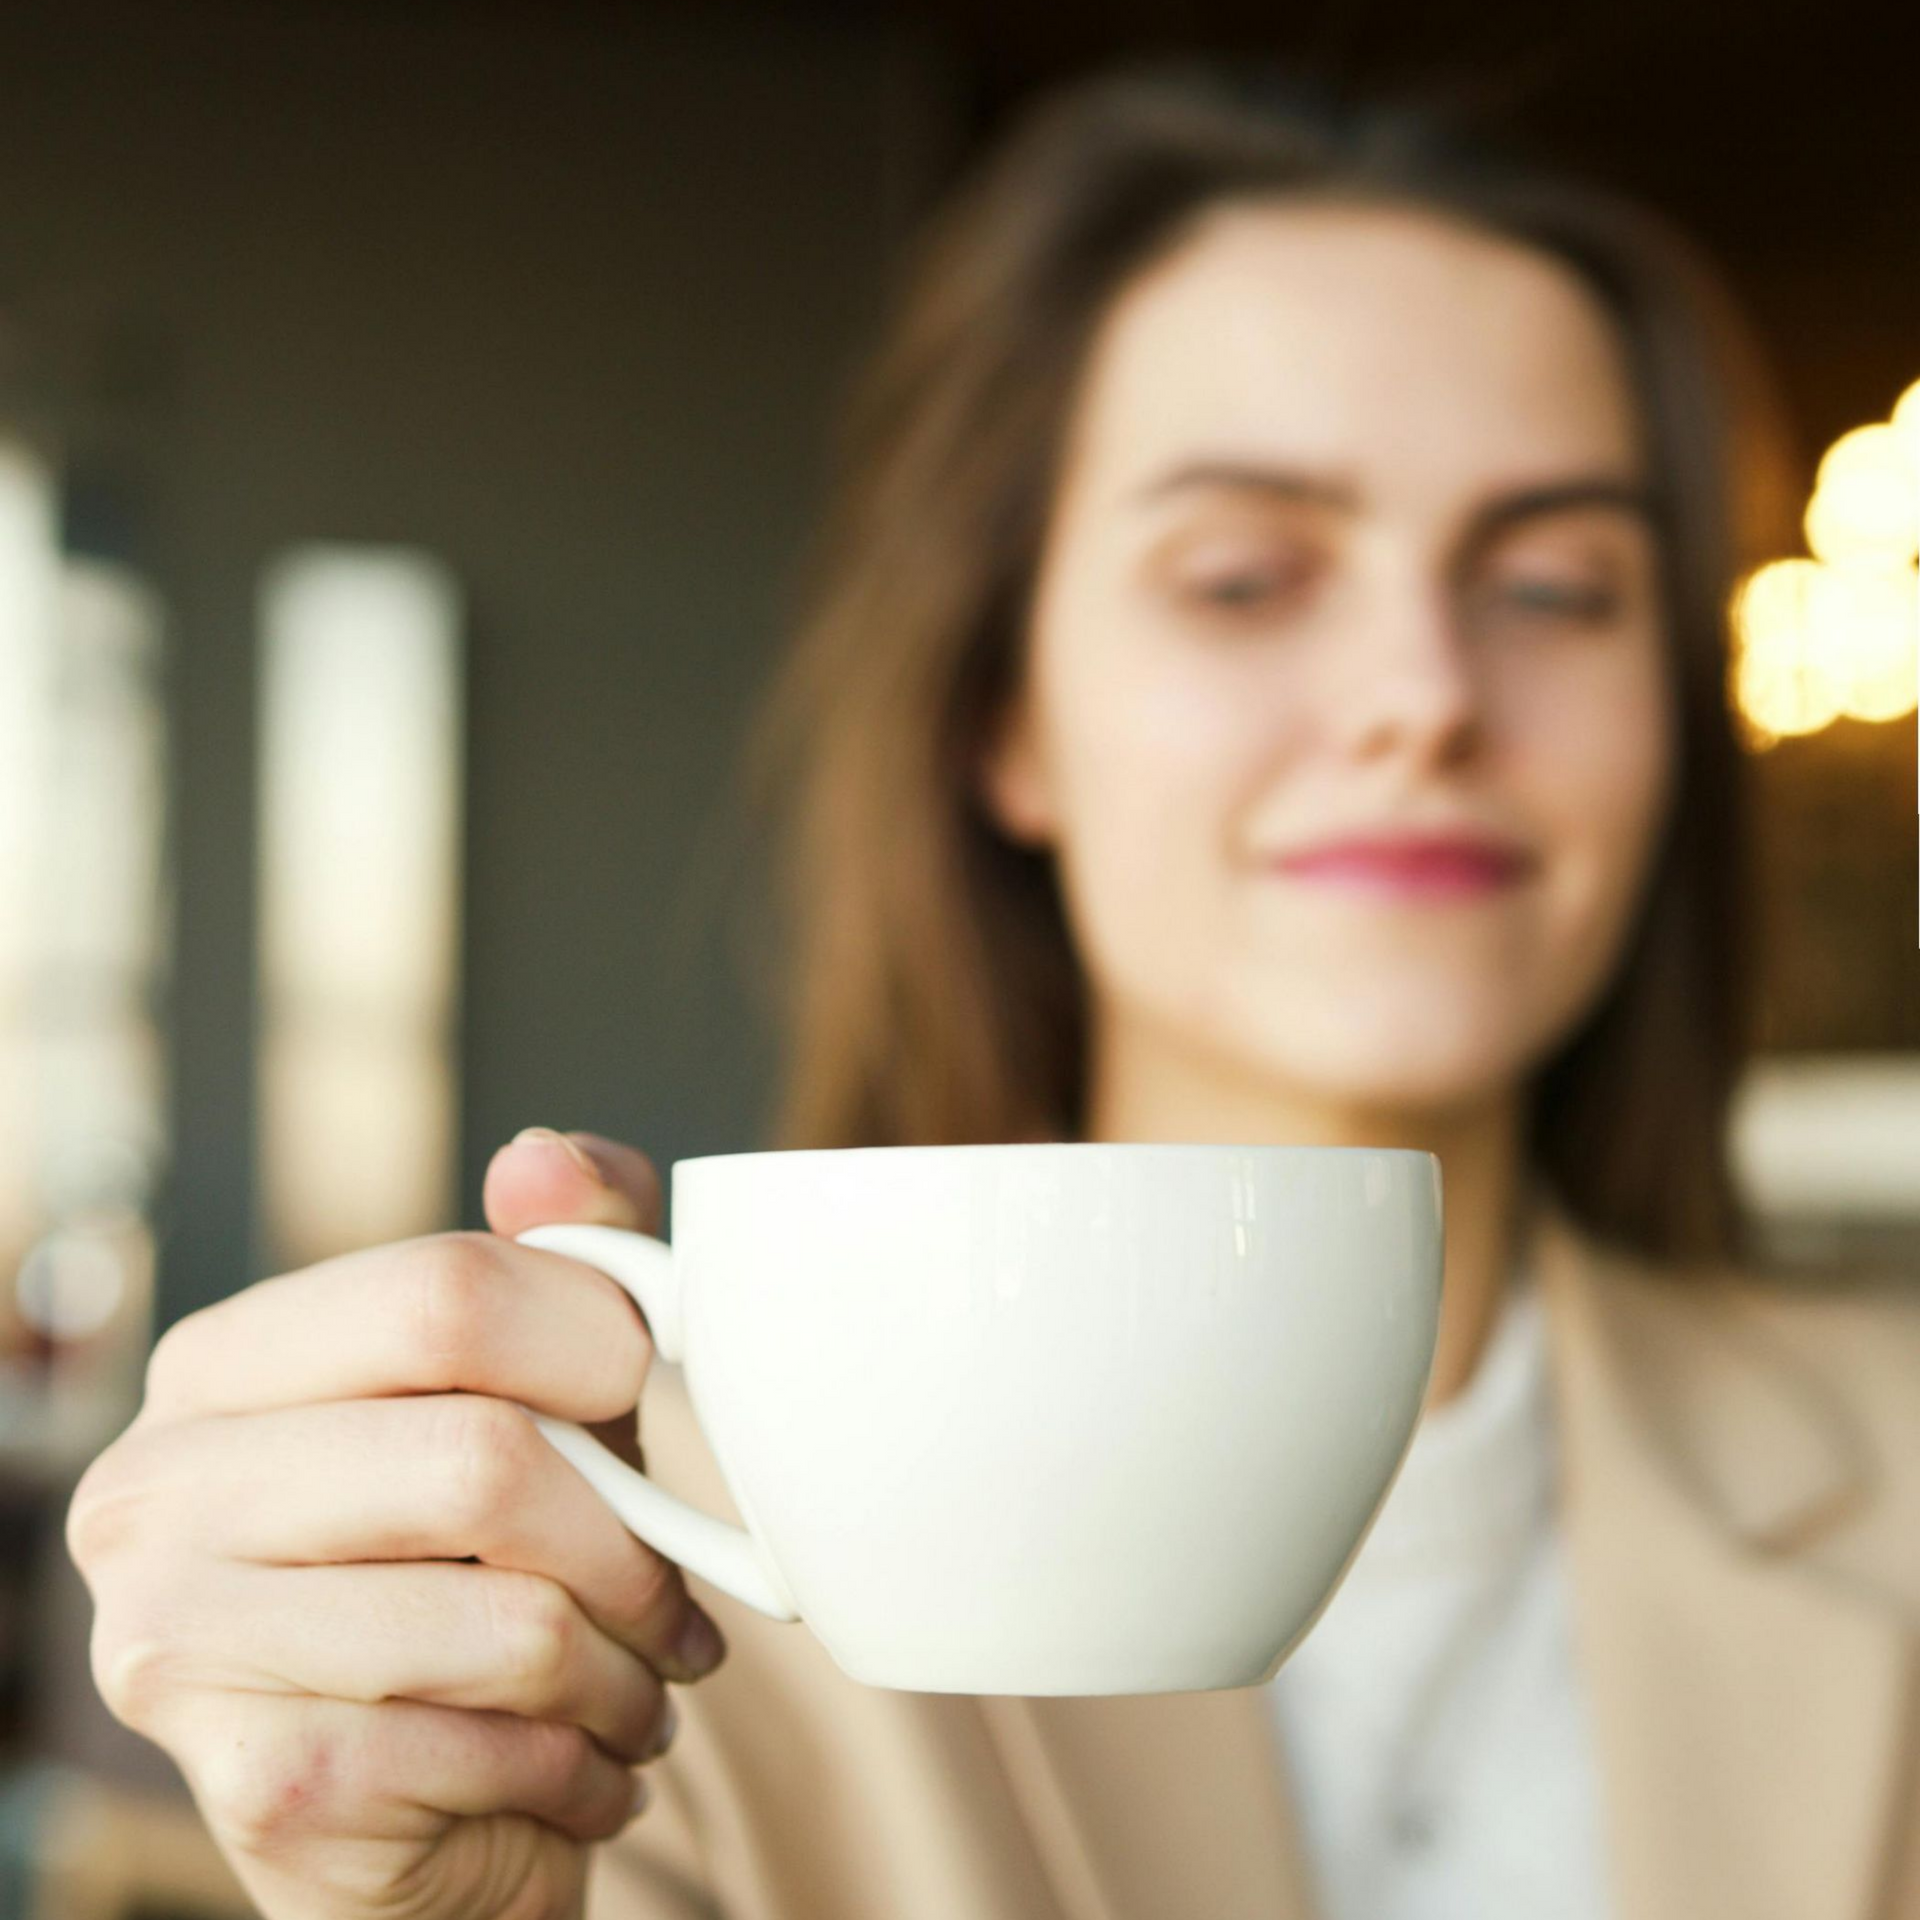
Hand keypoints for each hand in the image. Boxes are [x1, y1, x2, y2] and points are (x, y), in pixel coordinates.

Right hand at [66, 1127, 726, 1919]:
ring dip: (620, 1669)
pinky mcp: (250, 1786)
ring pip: (511, 1620)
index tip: (652, 1395)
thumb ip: (565, 1252)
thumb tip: (543, 1160)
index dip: (599, 1338)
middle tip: (672, 1590)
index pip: (443, 1292)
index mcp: (221, 1366)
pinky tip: (575, 1764)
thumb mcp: (537, 1388)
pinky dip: (580, 1765)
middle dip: (629, 1542)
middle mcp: (159, 1490)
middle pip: (483, 1458)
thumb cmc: (481, 1566)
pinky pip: (493, 1749)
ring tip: (631, 1680)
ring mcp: (179, 1642)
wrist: (414, 1810)